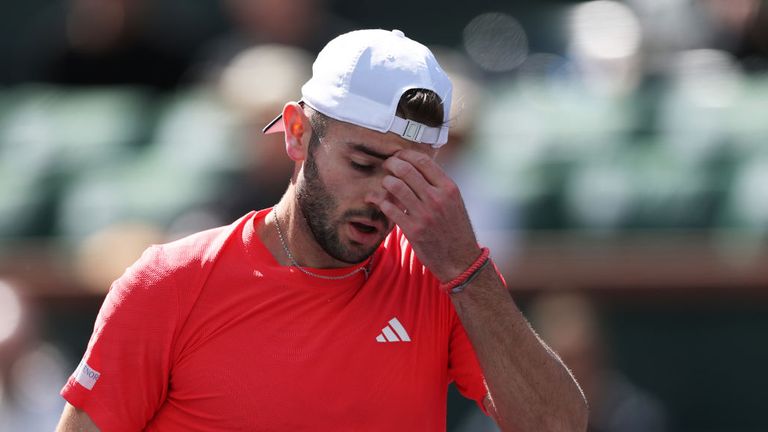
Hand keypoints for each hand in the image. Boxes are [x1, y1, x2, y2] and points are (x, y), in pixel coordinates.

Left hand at [369, 149, 481, 281]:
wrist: (461, 260)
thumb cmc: (455, 228)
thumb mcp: (454, 201)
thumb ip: (438, 184)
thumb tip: (417, 167)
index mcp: (448, 188)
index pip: (422, 161)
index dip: (405, 154)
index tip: (397, 156)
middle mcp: (437, 198)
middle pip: (406, 170)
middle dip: (391, 164)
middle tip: (386, 166)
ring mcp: (424, 214)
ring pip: (395, 186)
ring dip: (385, 181)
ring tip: (384, 183)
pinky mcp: (413, 230)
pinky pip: (390, 208)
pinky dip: (381, 201)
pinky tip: (378, 201)